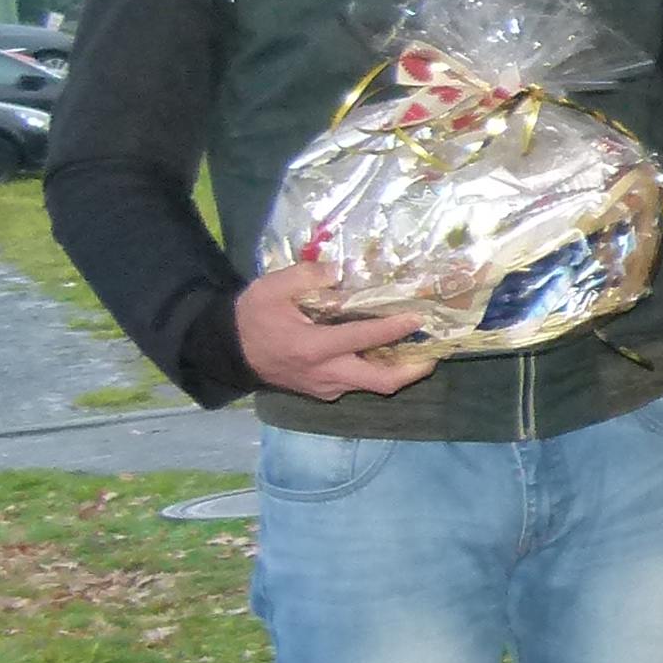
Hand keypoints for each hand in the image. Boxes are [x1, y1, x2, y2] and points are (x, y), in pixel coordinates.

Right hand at [233, 261, 437, 399]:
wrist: (227, 352)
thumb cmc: (250, 317)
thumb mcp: (270, 288)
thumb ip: (305, 276)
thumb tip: (337, 270)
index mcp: (313, 348)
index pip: (363, 339)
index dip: (394, 329)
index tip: (419, 318)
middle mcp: (325, 373)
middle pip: (381, 381)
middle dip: (413, 370)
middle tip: (435, 352)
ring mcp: (325, 387)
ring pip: (371, 385)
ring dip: (398, 371)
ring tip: (420, 350)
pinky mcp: (322, 392)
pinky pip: (357, 384)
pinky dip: (376, 371)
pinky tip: (386, 353)